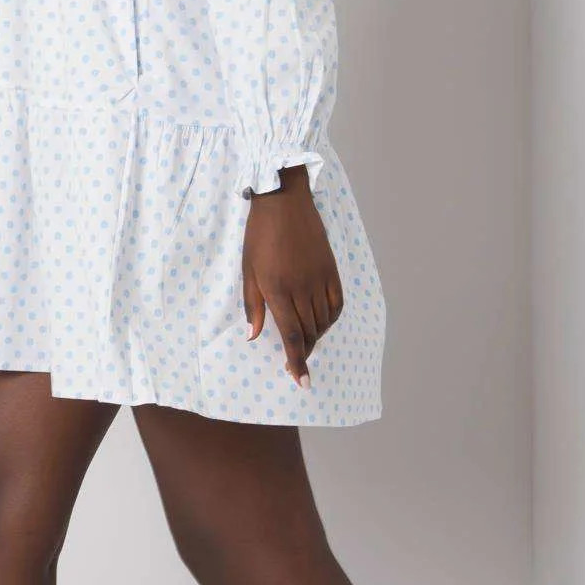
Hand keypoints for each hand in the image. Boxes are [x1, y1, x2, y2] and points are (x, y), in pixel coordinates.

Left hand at [241, 166, 343, 389]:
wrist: (284, 202)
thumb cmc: (259, 235)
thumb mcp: (248, 270)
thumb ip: (252, 305)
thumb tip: (253, 335)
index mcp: (277, 289)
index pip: (291, 336)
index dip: (297, 361)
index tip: (302, 382)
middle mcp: (301, 288)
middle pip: (308, 332)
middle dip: (303, 352)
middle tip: (295, 364)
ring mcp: (319, 279)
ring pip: (322, 321)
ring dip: (314, 337)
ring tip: (304, 342)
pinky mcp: (331, 270)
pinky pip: (336, 305)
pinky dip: (330, 320)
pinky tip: (321, 323)